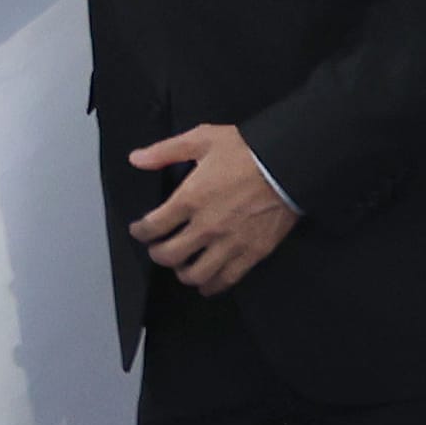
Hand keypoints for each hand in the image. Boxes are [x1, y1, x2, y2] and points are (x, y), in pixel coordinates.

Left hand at [127, 124, 299, 295]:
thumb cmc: (247, 151)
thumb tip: (137, 158)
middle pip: (169, 255)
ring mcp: (230, 243)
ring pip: (196, 275)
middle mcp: (206, 226)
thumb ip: (165, 151)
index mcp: (190, 199)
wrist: (288, 164)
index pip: (152, 227)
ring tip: (181, 266)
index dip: (140, 232)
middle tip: (158, 249)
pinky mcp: (253, 253)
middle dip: (157, 254)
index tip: (139, 230)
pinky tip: (207, 283)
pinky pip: (227, 279)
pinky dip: (213, 285)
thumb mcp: (202, 139)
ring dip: (182, 273)